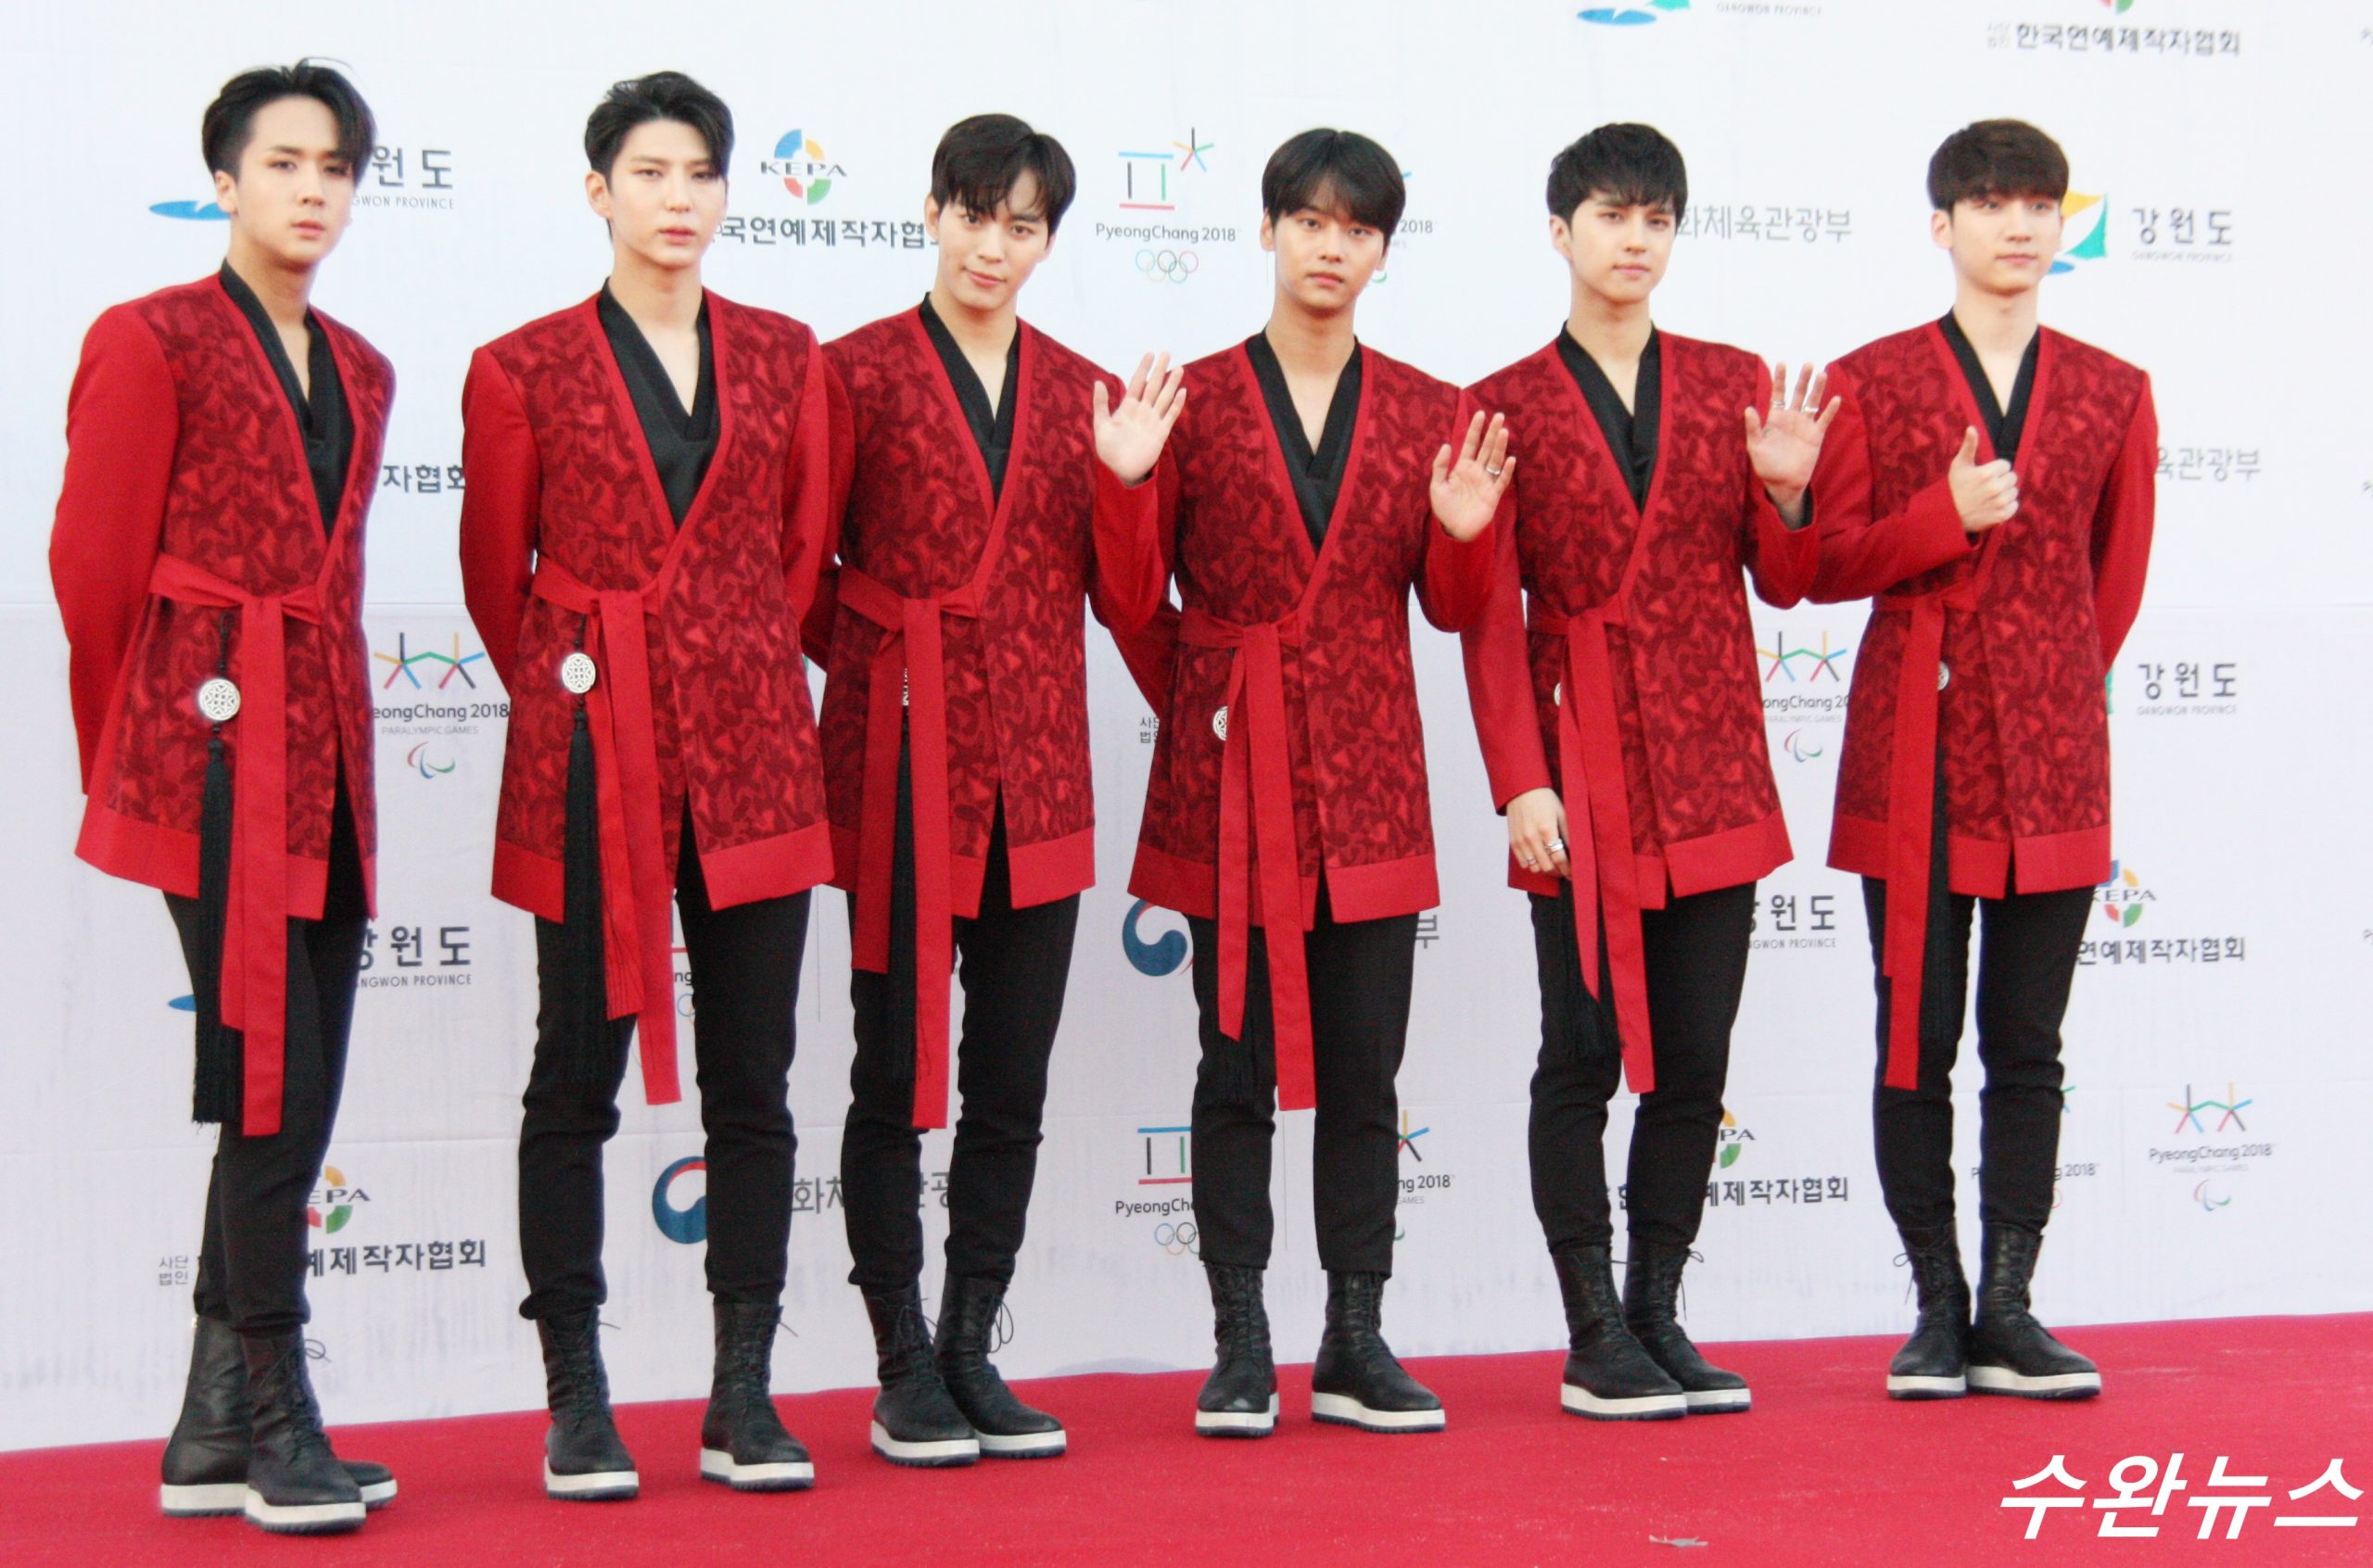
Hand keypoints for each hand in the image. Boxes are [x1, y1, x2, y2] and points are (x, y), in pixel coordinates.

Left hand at [1093, 353, 1185, 485]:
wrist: (1120, 470)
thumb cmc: (1109, 450)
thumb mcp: (1101, 425)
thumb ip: (1101, 404)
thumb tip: (1098, 381)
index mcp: (1127, 407)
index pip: (1137, 382)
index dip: (1143, 368)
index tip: (1149, 354)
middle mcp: (1142, 411)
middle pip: (1153, 386)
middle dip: (1160, 370)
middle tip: (1167, 353)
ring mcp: (1153, 420)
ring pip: (1164, 397)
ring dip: (1171, 383)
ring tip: (1178, 368)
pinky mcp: (1161, 432)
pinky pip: (1171, 415)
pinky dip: (1177, 404)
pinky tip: (1183, 392)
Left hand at [1430, 411, 1514, 540]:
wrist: (1455, 530)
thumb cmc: (1445, 509)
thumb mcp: (1436, 486)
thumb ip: (1439, 466)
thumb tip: (1446, 444)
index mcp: (1462, 467)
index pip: (1470, 444)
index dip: (1475, 429)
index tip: (1480, 414)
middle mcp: (1476, 471)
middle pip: (1486, 447)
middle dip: (1492, 432)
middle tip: (1499, 415)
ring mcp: (1486, 482)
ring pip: (1495, 460)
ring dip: (1500, 446)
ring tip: (1504, 431)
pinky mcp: (1493, 495)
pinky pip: (1501, 480)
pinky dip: (1506, 471)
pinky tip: (1510, 460)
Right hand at [1507, 787, 1570, 878]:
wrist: (1522, 790)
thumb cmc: (1544, 799)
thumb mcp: (1561, 812)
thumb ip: (1568, 833)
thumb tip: (1576, 851)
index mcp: (1547, 829)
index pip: (1559, 858)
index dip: (1568, 869)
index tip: (1573, 874)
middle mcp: (1532, 837)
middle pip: (1547, 867)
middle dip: (1558, 872)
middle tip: (1565, 871)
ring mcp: (1521, 841)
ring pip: (1534, 868)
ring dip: (1545, 869)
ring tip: (1552, 866)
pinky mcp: (1513, 842)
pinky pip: (1523, 863)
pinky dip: (1532, 865)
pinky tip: (1540, 860)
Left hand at [1743, 361, 1840, 522]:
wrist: (1783, 482)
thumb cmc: (1766, 465)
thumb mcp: (1756, 446)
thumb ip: (1753, 428)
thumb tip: (1748, 409)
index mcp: (1775, 418)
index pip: (1778, 394)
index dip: (1780, 379)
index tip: (1782, 363)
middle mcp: (1791, 418)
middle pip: (1798, 394)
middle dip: (1802, 379)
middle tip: (1807, 363)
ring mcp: (1804, 425)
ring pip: (1812, 402)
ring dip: (1817, 389)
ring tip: (1821, 373)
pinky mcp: (1816, 435)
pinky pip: (1824, 420)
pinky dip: (1830, 410)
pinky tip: (1835, 399)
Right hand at [1946, 426, 2017, 531]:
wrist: (1948, 516)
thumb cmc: (1954, 488)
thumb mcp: (1959, 465)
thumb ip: (1969, 446)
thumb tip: (1972, 427)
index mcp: (1987, 473)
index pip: (2006, 465)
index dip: (1996, 469)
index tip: (1985, 475)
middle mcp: (1995, 487)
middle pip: (2012, 477)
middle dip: (2002, 480)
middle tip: (1987, 487)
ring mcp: (1999, 502)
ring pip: (2014, 491)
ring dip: (2005, 493)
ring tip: (1990, 497)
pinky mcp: (2002, 515)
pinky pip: (2014, 505)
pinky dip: (2007, 506)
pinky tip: (1994, 506)